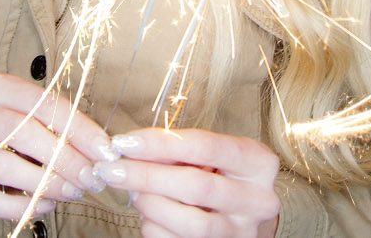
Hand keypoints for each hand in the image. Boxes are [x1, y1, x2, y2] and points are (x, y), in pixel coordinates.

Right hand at [0, 72, 116, 220]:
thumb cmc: (11, 139)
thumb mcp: (34, 123)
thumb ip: (62, 129)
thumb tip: (100, 151)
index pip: (42, 102)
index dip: (78, 126)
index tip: (104, 149)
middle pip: (20, 130)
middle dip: (63, 156)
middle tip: (90, 176)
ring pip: (3, 165)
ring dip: (45, 182)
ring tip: (72, 192)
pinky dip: (21, 206)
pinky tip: (44, 206)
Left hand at [96, 127, 281, 237]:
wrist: (241, 218)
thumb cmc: (219, 178)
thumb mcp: (210, 158)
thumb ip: (178, 151)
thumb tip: (132, 150)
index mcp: (259, 164)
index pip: (207, 146)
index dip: (162, 143)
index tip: (126, 141)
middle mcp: (258, 200)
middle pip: (197, 185)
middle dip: (146, 175)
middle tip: (111, 169)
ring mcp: (241, 232)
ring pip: (191, 223)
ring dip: (151, 205)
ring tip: (133, 192)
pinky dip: (154, 227)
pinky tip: (147, 215)